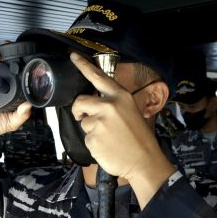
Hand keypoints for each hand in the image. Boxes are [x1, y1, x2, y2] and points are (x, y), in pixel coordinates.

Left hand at [69, 53, 161, 179]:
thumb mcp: (131, 111)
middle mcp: (109, 106)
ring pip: (83, 122)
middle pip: (80, 101)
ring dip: (91, 130)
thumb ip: (112, 103)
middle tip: (85, 118)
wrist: (143, 161)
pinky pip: (86, 138)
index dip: (83, 65)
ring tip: (108, 138)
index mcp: (120, 96)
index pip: (98, 77)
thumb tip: (92, 103)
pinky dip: (94, 143)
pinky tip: (107, 147)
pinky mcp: (93, 139)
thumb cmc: (139, 137)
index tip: (72, 56)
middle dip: (79, 110)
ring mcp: (100, 123)